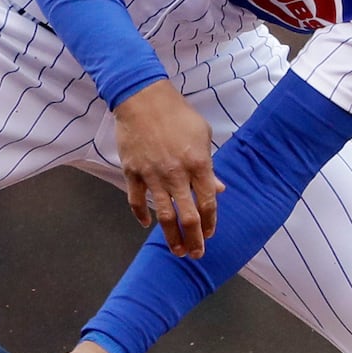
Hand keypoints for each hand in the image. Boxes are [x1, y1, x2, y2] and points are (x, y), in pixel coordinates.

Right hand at [113, 79, 223, 256]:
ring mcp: (152, 175)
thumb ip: (210, 166)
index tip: (210, 234)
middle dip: (194, 239)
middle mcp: (176, 173)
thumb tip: (219, 189)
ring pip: (164, 215)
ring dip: (171, 237)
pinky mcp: (132, 172)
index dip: (210, 222)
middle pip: (188, 216)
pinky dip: (141, 215)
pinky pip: (137, 200)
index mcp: (198, 163)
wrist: (142, 98)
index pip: (208, 202)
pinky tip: (147, 224)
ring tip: (176, 250)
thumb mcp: (202, 135)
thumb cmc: (177, 114)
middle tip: (196, 254)